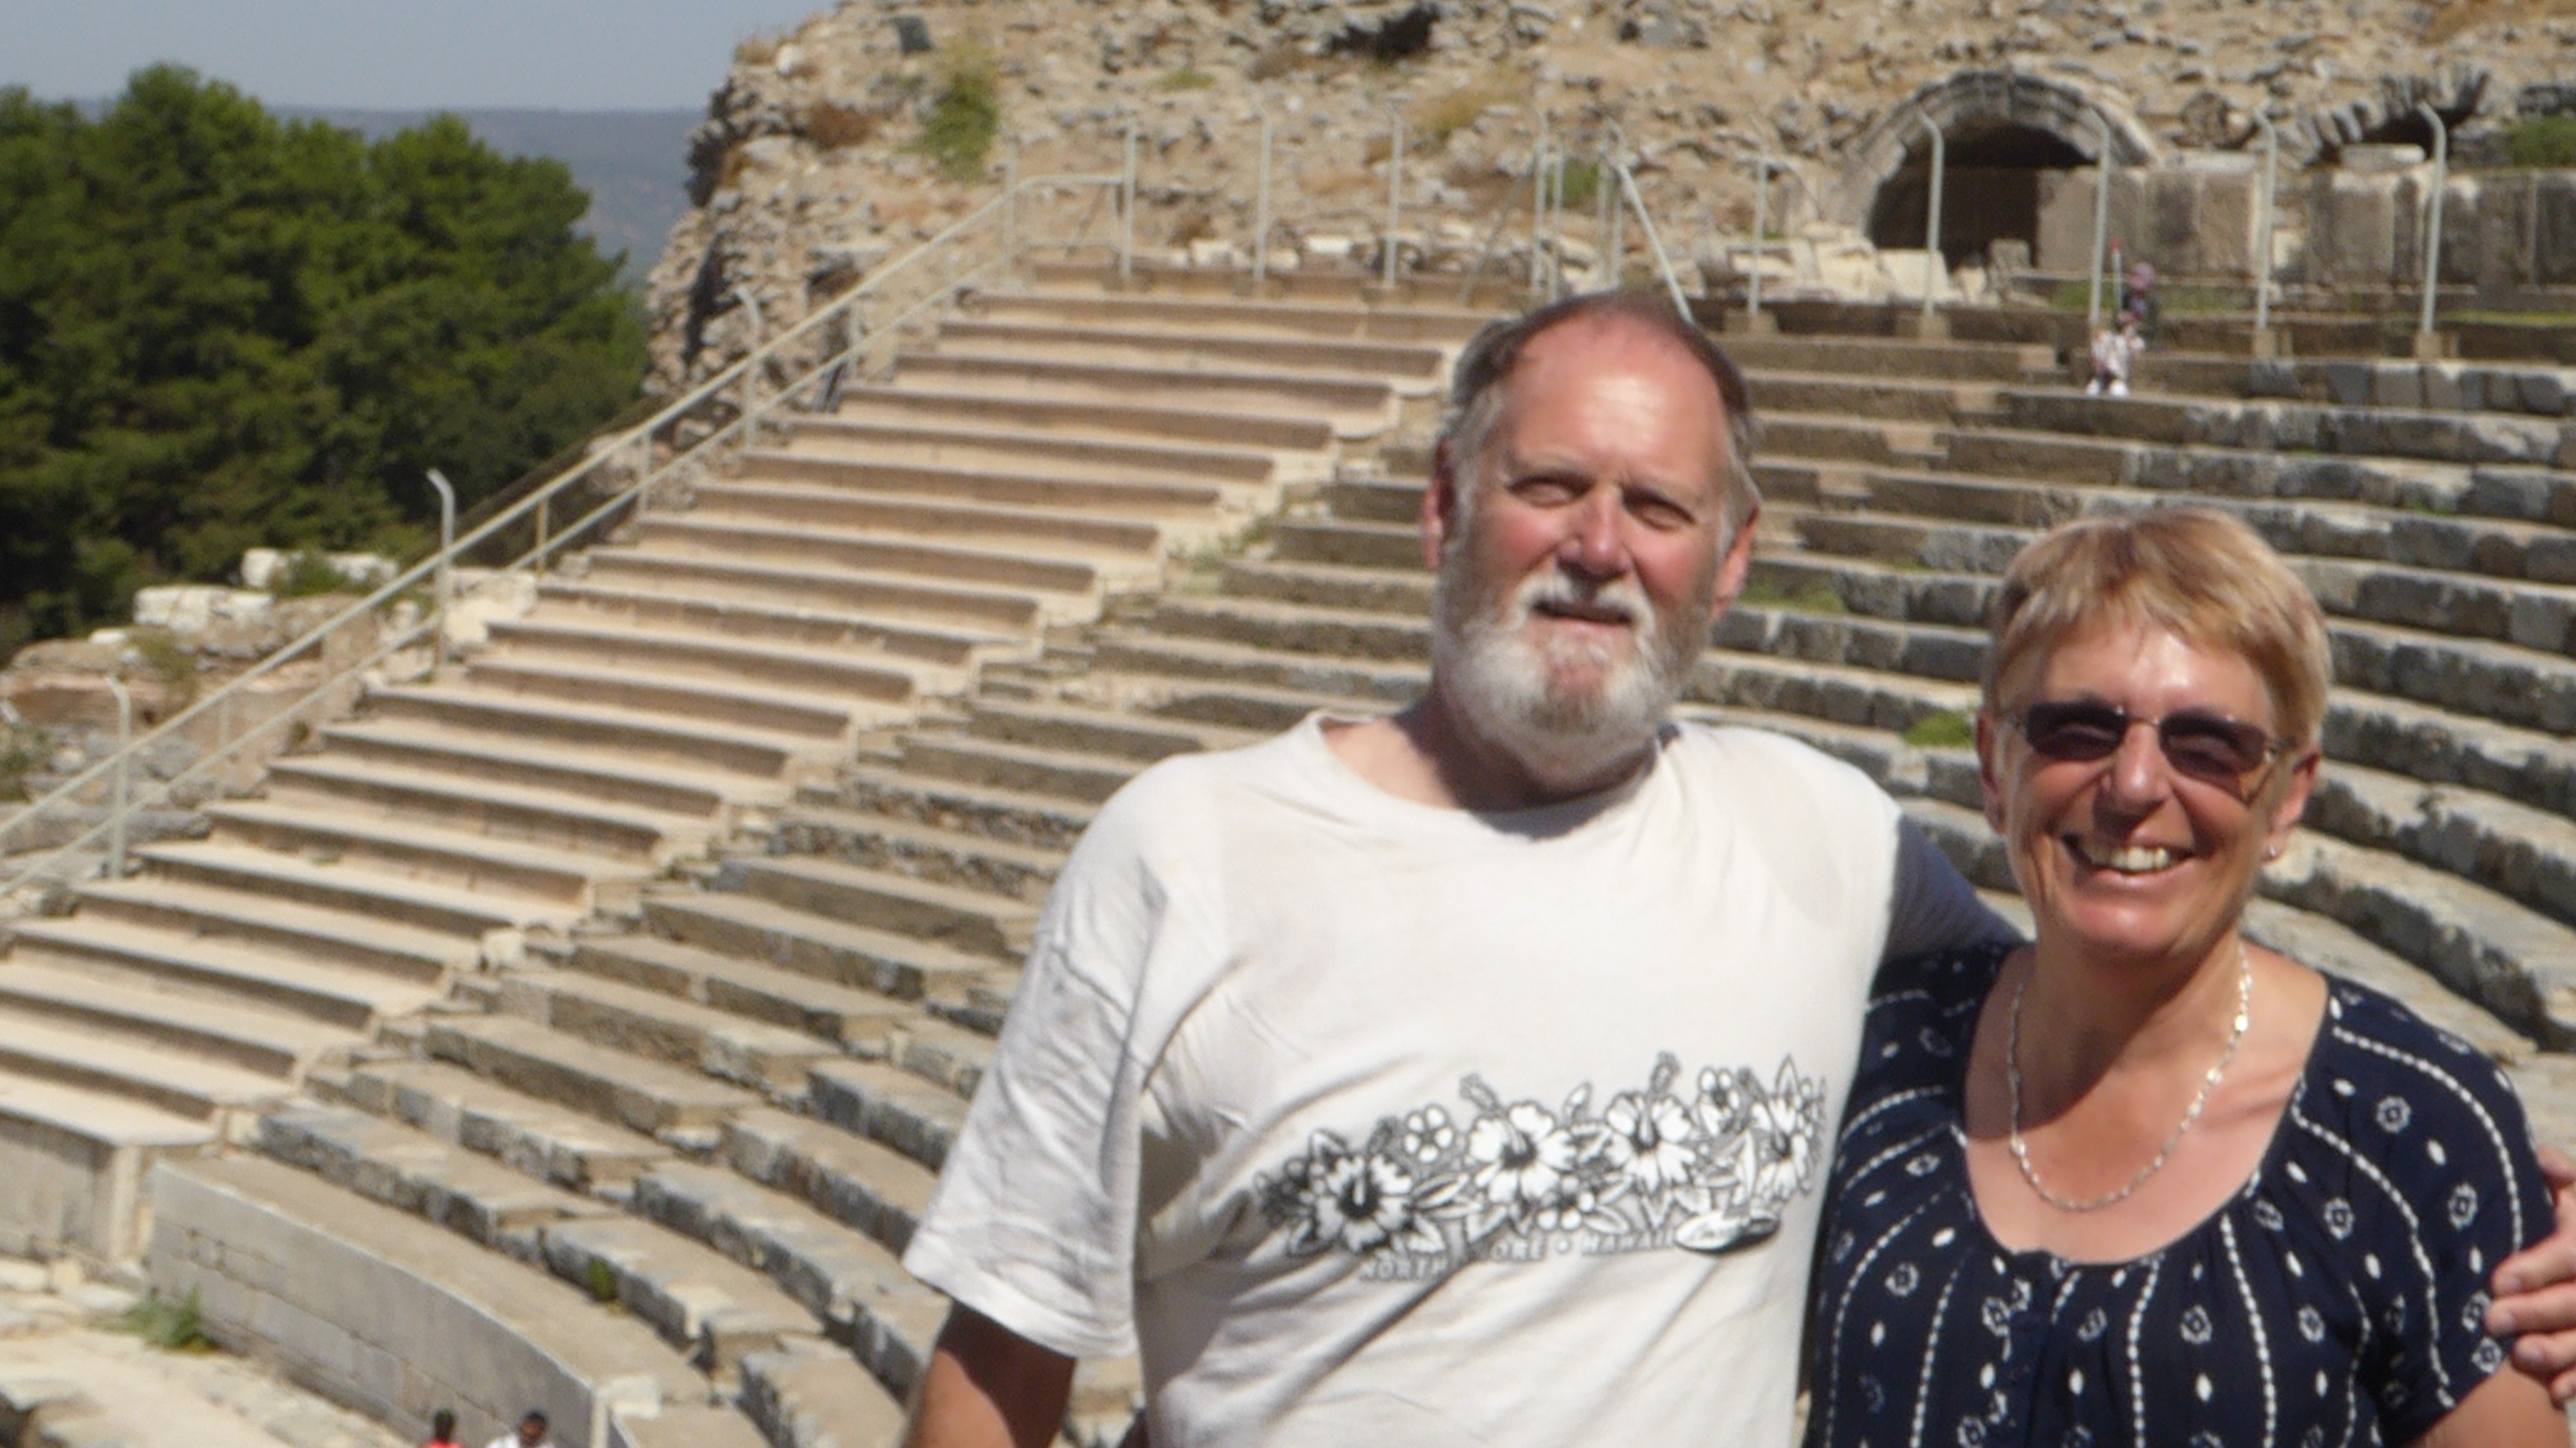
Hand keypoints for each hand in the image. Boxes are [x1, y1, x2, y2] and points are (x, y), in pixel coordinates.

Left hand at [2485, 1146, 2575, 1403]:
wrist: (2571, 1257)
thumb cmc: (2558, 1221)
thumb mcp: (2562, 1197)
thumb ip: (2551, 1178)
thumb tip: (2543, 1161)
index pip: (2571, 1252)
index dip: (2540, 1267)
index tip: (2498, 1281)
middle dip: (2539, 1312)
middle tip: (2492, 1321)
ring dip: (2559, 1349)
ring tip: (2519, 1357)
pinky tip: (2553, 1391)